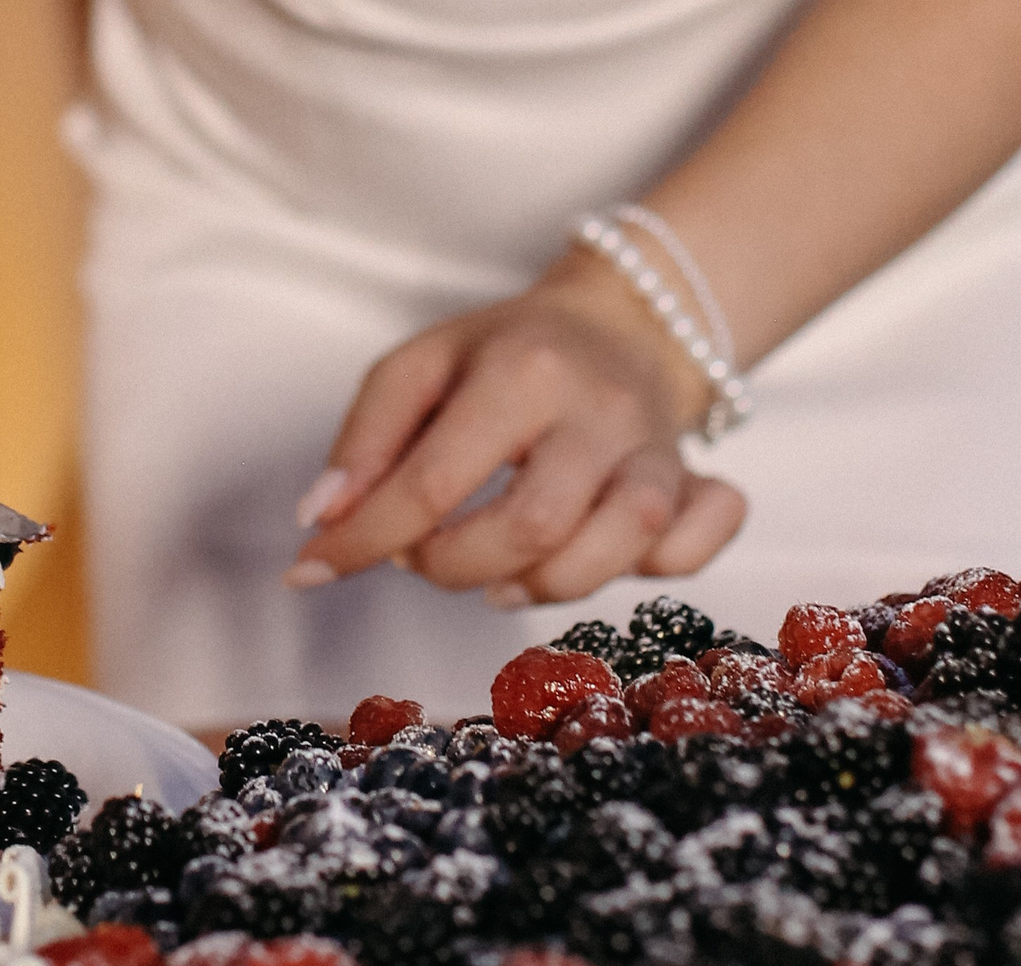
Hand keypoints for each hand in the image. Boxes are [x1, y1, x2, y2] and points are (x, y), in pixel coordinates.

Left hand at [287, 250, 747, 609]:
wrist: (623, 325)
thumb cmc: (506, 358)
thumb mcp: (419, 368)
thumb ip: (363, 442)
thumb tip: (321, 524)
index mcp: (522, 370)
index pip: (433, 482)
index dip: (365, 542)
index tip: (316, 570)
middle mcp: (600, 410)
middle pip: (533, 526)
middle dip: (457, 567)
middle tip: (427, 557)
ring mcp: (659, 449)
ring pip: (626, 543)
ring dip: (545, 585)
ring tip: (499, 576)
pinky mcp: (700, 482)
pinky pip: (703, 537)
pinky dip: (662, 566)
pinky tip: (598, 558)